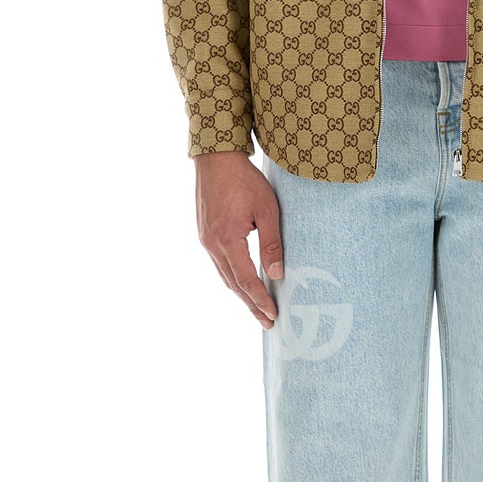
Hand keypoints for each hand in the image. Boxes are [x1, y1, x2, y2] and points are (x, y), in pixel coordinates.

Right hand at [194, 151, 284, 329]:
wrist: (216, 158)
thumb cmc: (244, 180)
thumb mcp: (267, 210)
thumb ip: (271, 244)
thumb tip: (277, 274)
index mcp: (227, 240)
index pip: (246, 280)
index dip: (260, 299)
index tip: (273, 315)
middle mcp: (212, 244)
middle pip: (233, 284)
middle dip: (251, 305)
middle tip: (268, 323)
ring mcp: (206, 240)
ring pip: (224, 276)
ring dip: (241, 294)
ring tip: (257, 309)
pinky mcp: (205, 233)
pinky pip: (220, 264)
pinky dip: (233, 278)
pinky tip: (243, 284)